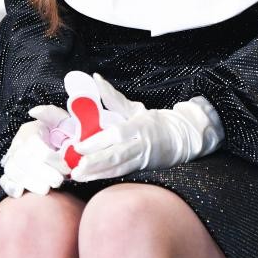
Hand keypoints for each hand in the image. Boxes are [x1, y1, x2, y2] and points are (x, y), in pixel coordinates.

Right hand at [0, 114, 71, 197]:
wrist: (58, 145)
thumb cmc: (63, 133)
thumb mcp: (63, 120)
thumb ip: (52, 113)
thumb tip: (34, 111)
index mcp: (30, 130)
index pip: (33, 144)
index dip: (49, 157)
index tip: (66, 167)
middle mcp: (17, 144)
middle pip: (22, 159)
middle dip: (42, 172)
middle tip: (59, 181)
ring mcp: (12, 158)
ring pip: (13, 171)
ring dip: (30, 182)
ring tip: (47, 189)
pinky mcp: (10, 173)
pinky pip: (4, 180)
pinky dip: (10, 187)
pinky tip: (20, 192)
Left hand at [70, 73, 224, 182]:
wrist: (180, 138)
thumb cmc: (153, 122)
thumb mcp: (135, 108)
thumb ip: (113, 97)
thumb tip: (96, 79)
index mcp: (139, 125)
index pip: (117, 134)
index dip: (98, 141)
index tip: (79, 145)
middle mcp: (140, 143)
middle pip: (116, 153)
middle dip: (95, 161)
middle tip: (76, 166)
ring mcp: (141, 157)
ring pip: (118, 167)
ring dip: (96, 172)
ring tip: (78, 175)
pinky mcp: (140, 168)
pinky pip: (121, 173)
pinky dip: (104, 176)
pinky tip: (90, 177)